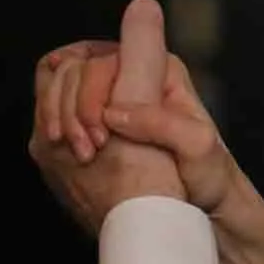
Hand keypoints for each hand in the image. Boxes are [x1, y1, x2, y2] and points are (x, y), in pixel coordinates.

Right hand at [34, 2, 237, 214]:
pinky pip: (60, 109)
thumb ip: (163, 123)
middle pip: (76, 69)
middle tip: (83, 148)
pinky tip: (64, 151)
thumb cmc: (208, 174)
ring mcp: (112, 98)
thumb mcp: (198, 146)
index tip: (99, 131)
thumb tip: (114, 113)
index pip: (104, 59)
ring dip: (58, 117)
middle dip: (71, 106)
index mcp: (160, 71)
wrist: (204, 204)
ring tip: (78, 154)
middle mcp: (134, 78)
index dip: (91, 92)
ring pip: (62, 87)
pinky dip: (56, 126)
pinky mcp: (96, 121)